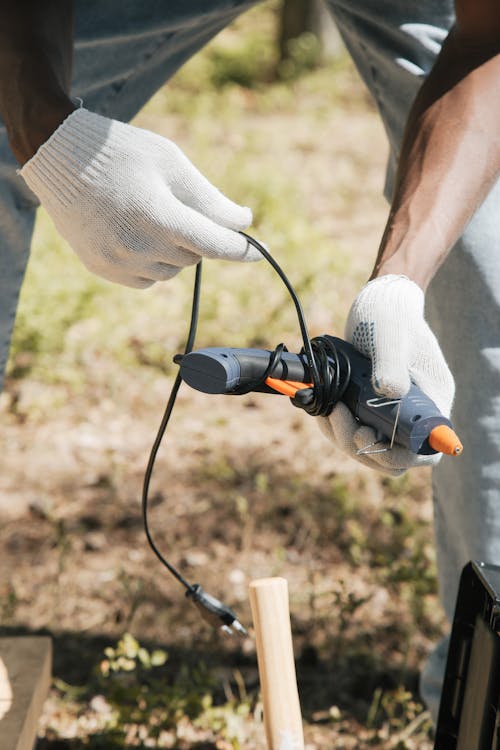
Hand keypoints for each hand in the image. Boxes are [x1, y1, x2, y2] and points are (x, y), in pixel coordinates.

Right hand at [19, 108, 258, 287]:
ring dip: (174, 251)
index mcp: (160, 217)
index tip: (262, 253)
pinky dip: (152, 263)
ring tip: (148, 215)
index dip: (242, 250)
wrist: (59, 156)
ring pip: (172, 271)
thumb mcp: (172, 164)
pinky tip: (135, 234)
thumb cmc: (123, 153)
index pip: (214, 245)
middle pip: (194, 256)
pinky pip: (147, 279)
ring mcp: (117, 262)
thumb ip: (210, 199)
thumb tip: (243, 223)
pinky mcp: (102, 268)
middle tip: (175, 206)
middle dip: (196, 235)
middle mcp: (138, 247)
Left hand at [318, 275, 454, 475]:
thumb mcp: (390, 337)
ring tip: (326, 410)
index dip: (397, 455)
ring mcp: (392, 412)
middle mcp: (414, 413)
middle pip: (393, 457)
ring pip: (370, 448)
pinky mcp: (371, 408)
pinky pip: (355, 431)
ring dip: (343, 437)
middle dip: (360, 446)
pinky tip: (323, 409)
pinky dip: (337, 426)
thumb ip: (390, 365)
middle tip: (337, 417)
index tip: (367, 433)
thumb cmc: (390, 315)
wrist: (378, 302)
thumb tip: (390, 392)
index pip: (424, 450)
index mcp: (431, 401)